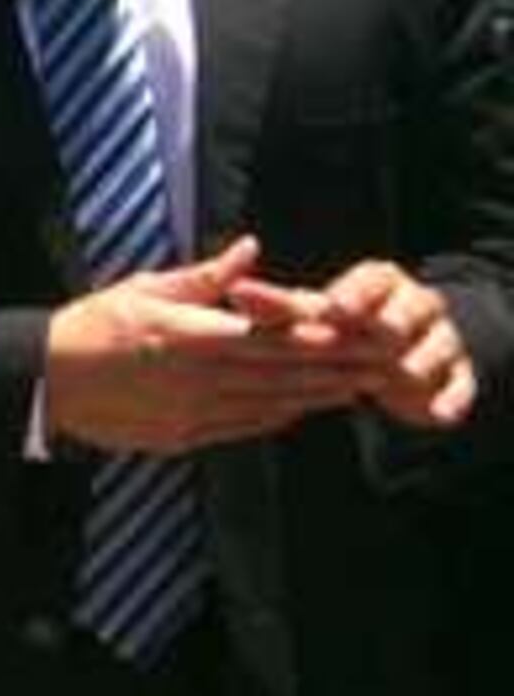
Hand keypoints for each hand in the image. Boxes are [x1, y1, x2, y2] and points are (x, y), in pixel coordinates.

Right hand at [43, 236, 380, 454]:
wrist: (47, 380)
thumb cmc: (91, 325)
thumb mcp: (143, 287)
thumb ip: (204, 276)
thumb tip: (250, 249)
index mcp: (189, 333)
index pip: (269, 334)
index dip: (316, 334)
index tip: (353, 330)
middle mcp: (197, 375)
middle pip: (280, 371)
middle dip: (332, 368)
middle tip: (374, 364)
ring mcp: (192, 410)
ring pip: (269, 403)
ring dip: (315, 397)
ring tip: (353, 389)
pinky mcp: (184, 435)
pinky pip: (242, 426)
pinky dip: (276, 418)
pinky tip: (300, 411)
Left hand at [233, 259, 476, 430]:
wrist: (408, 347)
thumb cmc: (346, 326)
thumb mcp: (317, 314)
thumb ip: (280, 306)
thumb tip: (235, 292)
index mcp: (378, 281)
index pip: (367, 282)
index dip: (352, 296)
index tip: (332, 309)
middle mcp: (414, 303)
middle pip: (402, 313)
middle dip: (386, 325)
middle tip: (373, 335)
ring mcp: (441, 337)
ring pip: (435, 345)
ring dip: (417, 361)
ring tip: (403, 373)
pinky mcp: (459, 373)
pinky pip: (461, 385)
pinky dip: (450, 399)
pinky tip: (437, 414)